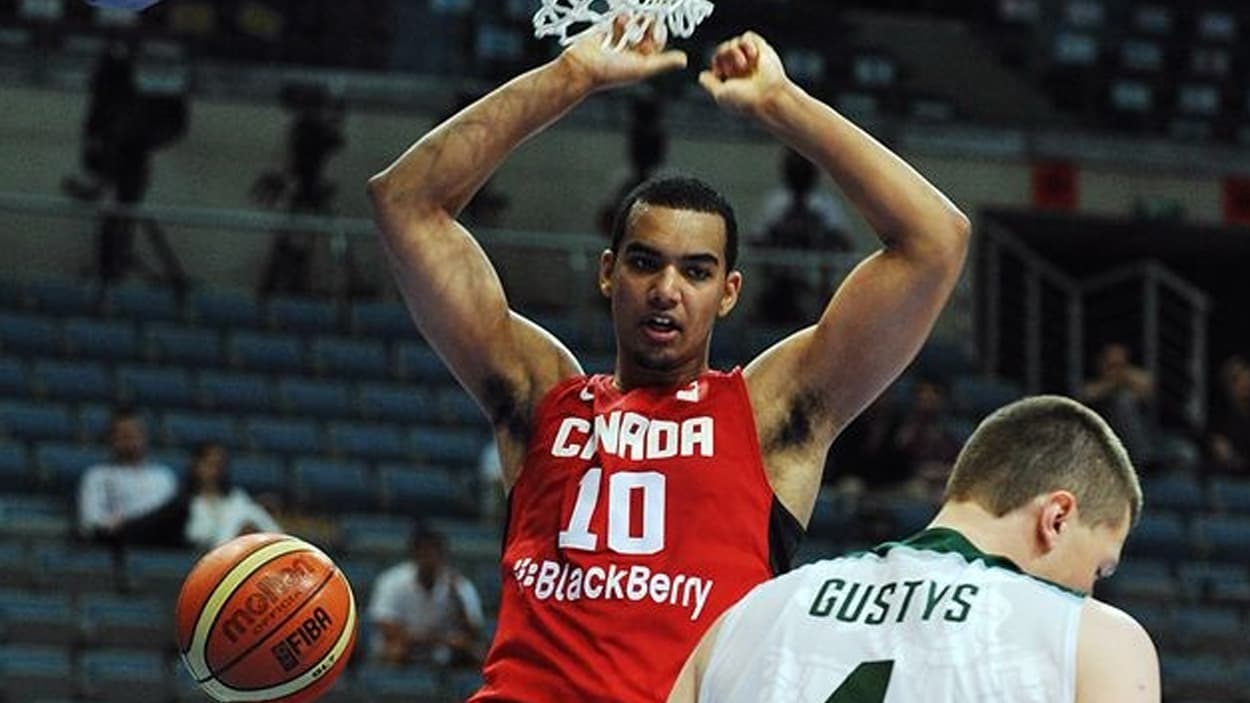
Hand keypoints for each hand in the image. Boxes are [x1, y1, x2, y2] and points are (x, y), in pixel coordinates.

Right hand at [560, 16, 687, 92]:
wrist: (580, 67)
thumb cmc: (609, 72)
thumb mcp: (642, 68)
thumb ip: (663, 63)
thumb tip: (684, 60)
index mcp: (640, 62)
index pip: (656, 43)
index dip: (658, 33)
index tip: (656, 25)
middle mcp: (631, 52)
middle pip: (645, 32)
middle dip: (646, 24)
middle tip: (647, 15)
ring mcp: (618, 42)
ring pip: (633, 24)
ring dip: (633, 21)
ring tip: (629, 22)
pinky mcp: (605, 33)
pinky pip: (618, 20)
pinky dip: (620, 18)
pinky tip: (618, 20)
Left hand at [699, 32, 788, 115]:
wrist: (768, 96)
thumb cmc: (746, 99)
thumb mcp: (720, 94)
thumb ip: (709, 84)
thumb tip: (702, 75)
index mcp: (731, 77)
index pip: (717, 60)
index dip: (716, 62)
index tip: (721, 73)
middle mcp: (741, 67)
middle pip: (723, 49)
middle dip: (724, 56)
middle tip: (734, 70)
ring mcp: (751, 58)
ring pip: (734, 42)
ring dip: (734, 52)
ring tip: (744, 65)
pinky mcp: (762, 49)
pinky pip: (748, 36)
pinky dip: (747, 44)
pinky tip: (752, 56)